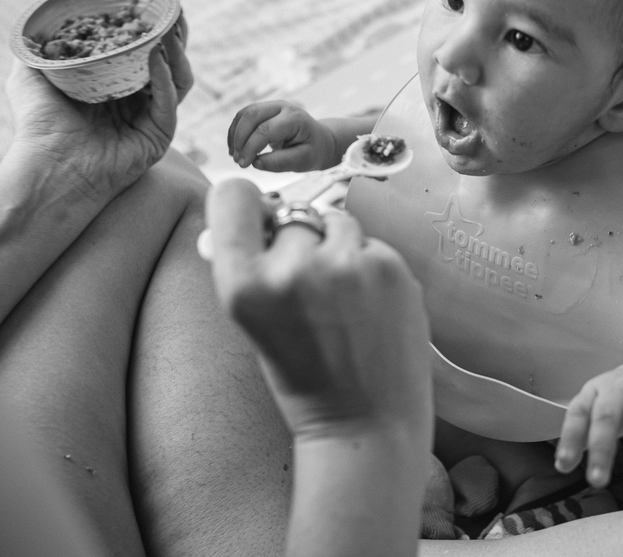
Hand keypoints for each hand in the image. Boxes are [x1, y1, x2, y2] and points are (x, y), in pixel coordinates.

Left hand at [6, 15, 193, 198]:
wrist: (47, 165)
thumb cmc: (36, 126)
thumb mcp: (28, 76)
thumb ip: (36, 49)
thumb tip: (36, 20)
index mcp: (111, 87)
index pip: (138, 52)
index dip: (147, 29)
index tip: (151, 5)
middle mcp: (135, 102)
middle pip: (166, 63)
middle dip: (172, 37)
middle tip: (173, 12)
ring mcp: (149, 119)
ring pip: (177, 80)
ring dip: (176, 53)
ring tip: (169, 30)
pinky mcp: (158, 136)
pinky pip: (169, 102)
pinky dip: (165, 78)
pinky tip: (157, 57)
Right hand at [205, 179, 432, 441]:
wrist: (367, 425)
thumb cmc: (305, 380)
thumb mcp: (254, 325)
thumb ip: (245, 267)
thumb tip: (237, 215)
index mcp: (244, 285)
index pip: (232, 197)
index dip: (244, 205)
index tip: (257, 219)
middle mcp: (293, 268)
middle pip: (292, 214)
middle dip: (301, 241)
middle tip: (312, 292)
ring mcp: (347, 264)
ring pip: (336, 222)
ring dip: (338, 248)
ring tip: (343, 303)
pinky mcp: (391, 266)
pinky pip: (372, 244)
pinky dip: (370, 267)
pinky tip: (371, 310)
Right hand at [228, 101, 338, 171]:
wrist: (320, 140)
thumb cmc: (313, 151)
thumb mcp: (303, 161)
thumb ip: (281, 162)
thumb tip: (256, 163)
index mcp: (295, 118)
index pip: (266, 129)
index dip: (251, 147)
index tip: (243, 164)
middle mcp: (283, 107)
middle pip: (252, 115)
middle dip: (239, 138)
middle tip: (238, 161)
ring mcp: (273, 105)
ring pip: (244, 113)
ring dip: (235, 135)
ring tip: (235, 156)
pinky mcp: (265, 110)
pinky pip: (243, 116)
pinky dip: (236, 131)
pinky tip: (235, 148)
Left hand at [554, 359, 622, 487]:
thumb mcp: (602, 405)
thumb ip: (585, 432)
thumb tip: (564, 464)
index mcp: (596, 389)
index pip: (579, 412)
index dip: (570, 438)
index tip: (564, 465)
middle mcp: (620, 386)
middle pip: (607, 414)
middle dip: (601, 448)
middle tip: (597, 479)